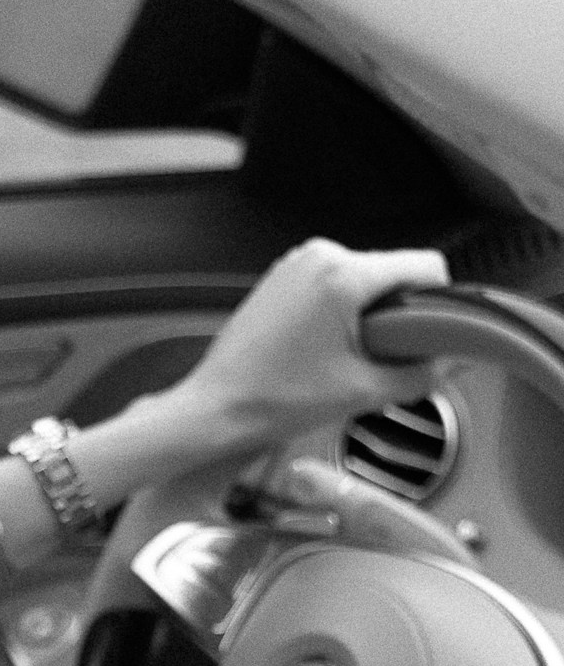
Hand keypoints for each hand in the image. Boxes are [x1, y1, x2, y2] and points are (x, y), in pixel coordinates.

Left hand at [169, 236, 450, 455]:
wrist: (215, 409)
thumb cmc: (271, 400)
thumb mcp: (362, 393)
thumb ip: (419, 374)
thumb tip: (449, 362)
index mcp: (343, 275)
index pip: (425, 266)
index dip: (439, 303)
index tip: (431, 335)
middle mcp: (320, 256)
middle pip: (392, 274)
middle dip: (395, 316)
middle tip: (373, 359)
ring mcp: (297, 263)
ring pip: (362, 281)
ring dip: (365, 317)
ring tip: (339, 359)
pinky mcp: (282, 277)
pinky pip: (331, 286)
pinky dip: (338, 315)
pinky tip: (318, 351)